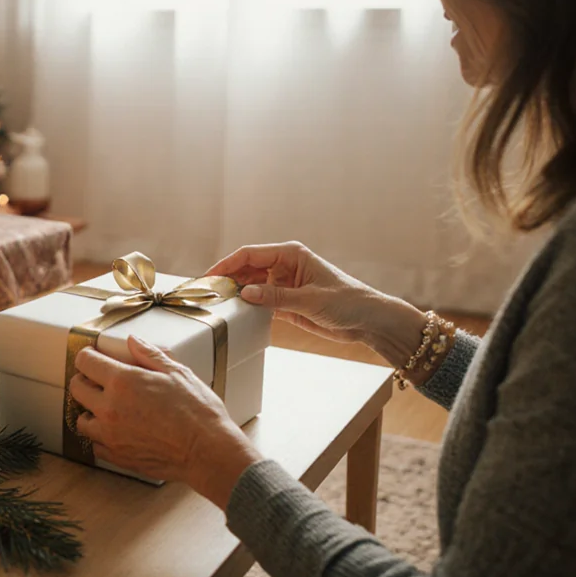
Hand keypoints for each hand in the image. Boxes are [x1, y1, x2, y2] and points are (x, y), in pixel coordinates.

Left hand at [70, 336, 260, 507]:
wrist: (207, 451)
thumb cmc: (197, 411)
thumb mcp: (177, 373)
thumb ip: (149, 355)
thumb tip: (132, 341)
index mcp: (123, 382)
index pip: (86, 362)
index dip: (88, 355)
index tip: (94, 356)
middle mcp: (110, 408)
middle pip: (76, 388)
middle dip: (84, 380)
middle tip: (99, 379)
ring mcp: (111, 435)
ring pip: (81, 420)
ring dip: (90, 411)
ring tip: (108, 407)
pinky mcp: (117, 457)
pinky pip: (95, 445)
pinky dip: (101, 436)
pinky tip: (117, 430)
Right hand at [206, 241, 426, 368]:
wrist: (369, 321)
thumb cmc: (348, 301)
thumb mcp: (310, 299)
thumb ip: (276, 297)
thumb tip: (245, 294)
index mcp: (291, 255)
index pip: (250, 255)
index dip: (227, 264)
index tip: (209, 277)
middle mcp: (284, 267)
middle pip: (246, 270)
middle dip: (227, 280)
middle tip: (206, 294)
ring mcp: (284, 285)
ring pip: (250, 287)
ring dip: (236, 295)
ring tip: (217, 306)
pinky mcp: (286, 303)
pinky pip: (260, 303)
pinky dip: (247, 308)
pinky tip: (236, 315)